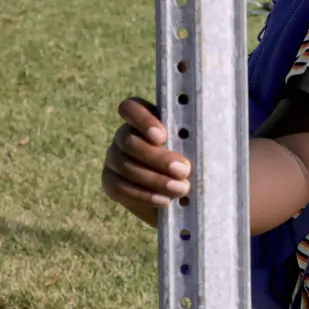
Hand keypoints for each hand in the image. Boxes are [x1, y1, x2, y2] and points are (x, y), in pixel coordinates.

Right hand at [100, 97, 192, 226]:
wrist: (184, 194)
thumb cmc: (197, 161)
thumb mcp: (198, 148)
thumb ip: (192, 141)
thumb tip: (194, 147)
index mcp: (145, 119)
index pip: (131, 108)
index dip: (143, 120)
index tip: (162, 136)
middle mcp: (125, 135)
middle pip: (129, 141)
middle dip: (157, 157)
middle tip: (183, 170)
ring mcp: (115, 158)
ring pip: (124, 165)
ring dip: (155, 179)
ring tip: (180, 189)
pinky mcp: (110, 182)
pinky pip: (119, 188)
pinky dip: (143, 195)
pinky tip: (164, 200)